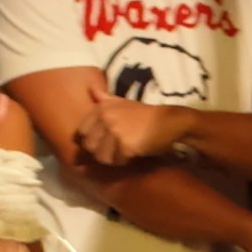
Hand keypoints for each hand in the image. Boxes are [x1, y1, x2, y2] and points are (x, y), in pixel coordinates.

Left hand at [76, 93, 190, 168]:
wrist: (170, 121)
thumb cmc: (146, 114)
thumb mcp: (123, 101)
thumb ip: (105, 98)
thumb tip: (91, 89)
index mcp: (101, 108)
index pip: (82, 132)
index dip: (93, 140)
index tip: (105, 141)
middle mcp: (105, 117)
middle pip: (90, 146)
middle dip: (101, 151)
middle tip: (116, 149)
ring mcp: (115, 131)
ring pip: (101, 156)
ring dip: (113, 158)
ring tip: (125, 152)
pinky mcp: (125, 145)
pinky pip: (116, 161)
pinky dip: (125, 161)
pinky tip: (133, 154)